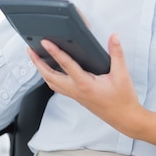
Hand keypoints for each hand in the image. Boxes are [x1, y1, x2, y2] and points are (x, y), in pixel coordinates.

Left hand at [27, 33, 155, 153]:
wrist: (125, 118)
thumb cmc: (123, 99)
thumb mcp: (122, 74)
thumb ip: (117, 53)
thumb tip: (114, 37)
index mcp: (85, 84)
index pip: (66, 65)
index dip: (55, 52)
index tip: (46, 42)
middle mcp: (77, 91)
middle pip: (50, 77)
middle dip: (38, 63)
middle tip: (30, 50)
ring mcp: (75, 95)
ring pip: (52, 83)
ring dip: (42, 71)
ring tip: (36, 59)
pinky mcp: (78, 97)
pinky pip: (58, 87)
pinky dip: (51, 77)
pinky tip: (52, 71)